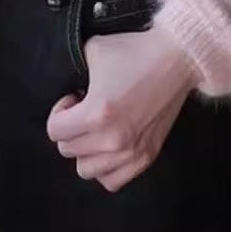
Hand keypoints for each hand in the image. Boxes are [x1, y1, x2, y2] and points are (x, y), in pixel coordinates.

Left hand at [46, 25, 194, 191]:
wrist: (176, 59)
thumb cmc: (135, 52)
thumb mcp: (94, 50)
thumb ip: (74, 69)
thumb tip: (67, 85)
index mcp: (96, 114)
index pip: (54, 131)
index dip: (59, 112)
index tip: (74, 99)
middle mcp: (112, 139)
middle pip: (68, 150)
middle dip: (70, 129)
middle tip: (84, 111)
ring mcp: (131, 152)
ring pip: (86, 170)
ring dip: (85, 150)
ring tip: (96, 130)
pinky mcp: (147, 156)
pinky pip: (112, 181)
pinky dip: (105, 167)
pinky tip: (108, 147)